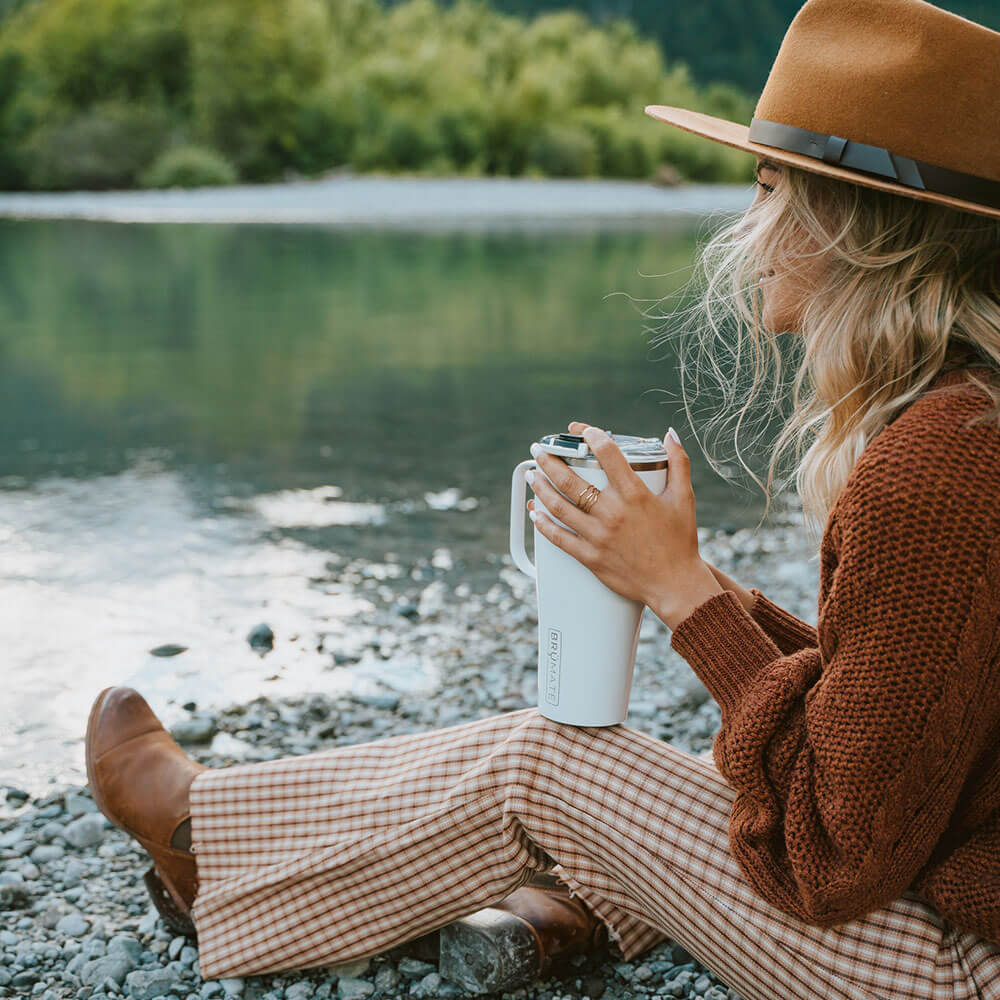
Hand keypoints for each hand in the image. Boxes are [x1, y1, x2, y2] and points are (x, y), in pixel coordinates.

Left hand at [527, 422, 723, 629]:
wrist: (674, 584)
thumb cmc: (680, 541)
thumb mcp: (684, 498)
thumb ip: (679, 463)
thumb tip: (669, 434)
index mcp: (635, 495)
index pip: (607, 454)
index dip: (591, 436)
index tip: (580, 429)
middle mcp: (613, 513)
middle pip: (570, 480)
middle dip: (550, 460)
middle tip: (539, 449)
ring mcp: (598, 536)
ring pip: (559, 507)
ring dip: (540, 487)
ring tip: (532, 473)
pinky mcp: (590, 557)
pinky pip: (559, 538)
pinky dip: (543, 524)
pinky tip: (533, 511)